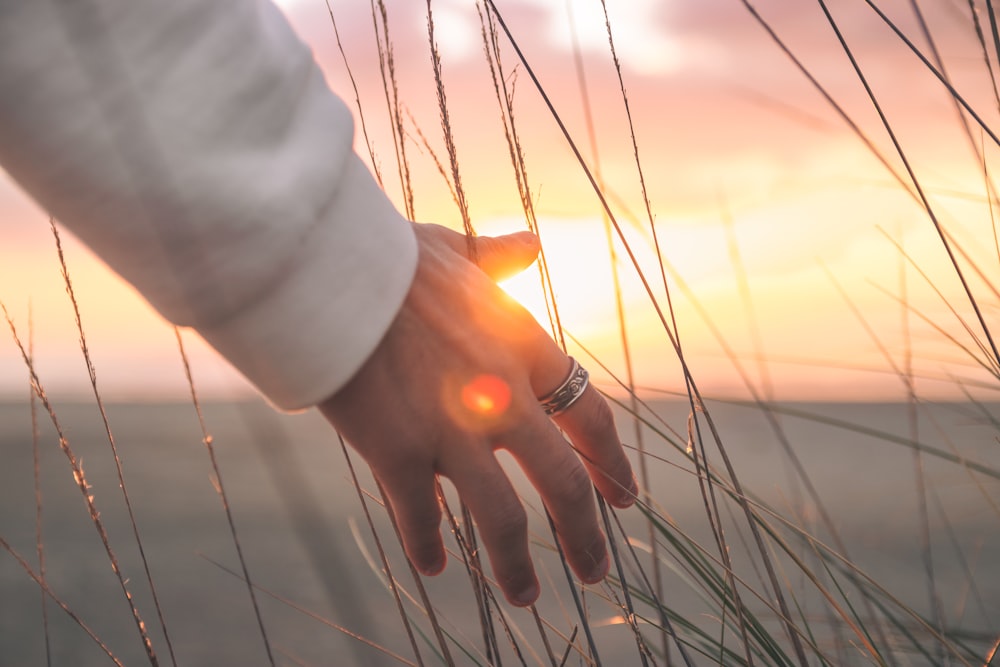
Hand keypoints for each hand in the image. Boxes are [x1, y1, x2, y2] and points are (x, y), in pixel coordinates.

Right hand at [319, 222, 636, 606]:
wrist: (330, 273)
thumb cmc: (391, 257)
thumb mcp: (456, 250)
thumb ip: (497, 257)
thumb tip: (529, 243)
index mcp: (524, 348)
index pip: (589, 417)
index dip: (612, 462)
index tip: (624, 496)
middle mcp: (502, 397)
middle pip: (564, 482)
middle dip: (584, 534)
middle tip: (596, 571)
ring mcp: (452, 431)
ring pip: (502, 519)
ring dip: (515, 565)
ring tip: (524, 597)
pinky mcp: (398, 453)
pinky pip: (419, 517)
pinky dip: (426, 546)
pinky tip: (434, 569)